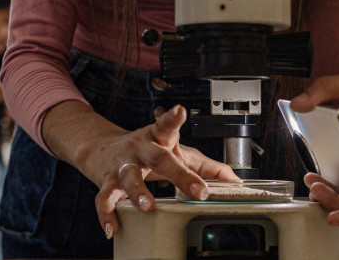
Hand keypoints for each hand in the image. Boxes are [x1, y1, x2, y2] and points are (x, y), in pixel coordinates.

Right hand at [91, 105, 238, 238]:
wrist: (103, 148)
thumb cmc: (148, 151)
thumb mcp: (177, 153)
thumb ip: (206, 167)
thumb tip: (235, 181)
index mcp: (159, 137)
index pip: (167, 126)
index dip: (173, 118)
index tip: (180, 111)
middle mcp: (140, 148)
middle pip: (158, 157)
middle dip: (178, 173)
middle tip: (198, 189)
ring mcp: (122, 164)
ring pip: (128, 176)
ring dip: (137, 191)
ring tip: (147, 206)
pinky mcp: (107, 181)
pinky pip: (105, 198)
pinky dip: (107, 214)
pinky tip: (113, 227)